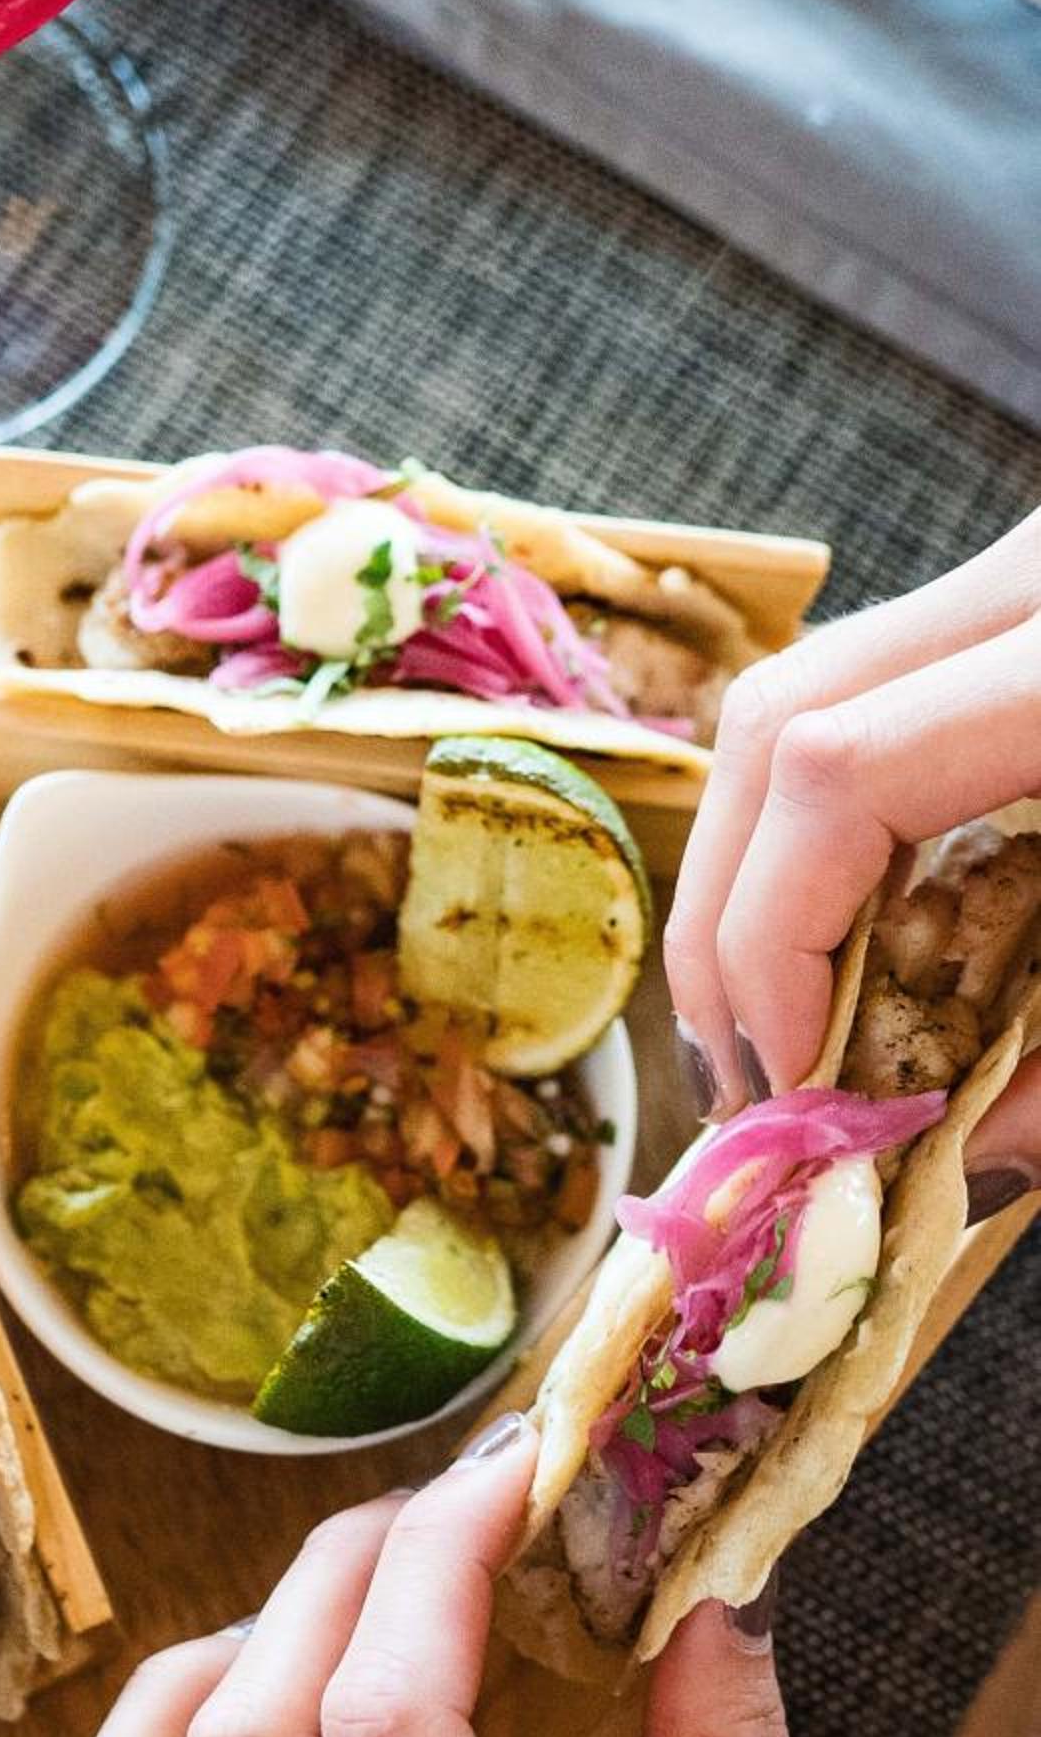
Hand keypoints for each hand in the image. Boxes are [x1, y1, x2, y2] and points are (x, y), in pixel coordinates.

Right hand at [663, 504, 1040, 1198]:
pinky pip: (873, 694)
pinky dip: (830, 817)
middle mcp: (1026, 586)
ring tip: (778, 1017)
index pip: (833, 773)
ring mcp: (1018, 578)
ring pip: (803, 696)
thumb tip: (962, 1158)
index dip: (772, 944)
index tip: (794, 1091)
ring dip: (760, 865)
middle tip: (748, 1075)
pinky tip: (854, 924)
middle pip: (776, 719)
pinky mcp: (1022, 603)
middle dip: (726, 916)